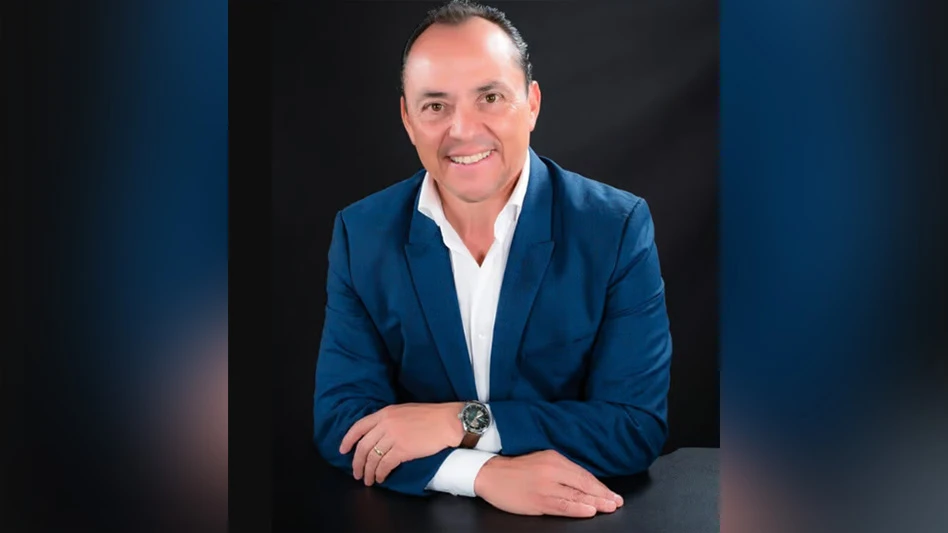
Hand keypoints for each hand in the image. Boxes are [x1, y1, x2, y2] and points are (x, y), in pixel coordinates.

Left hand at [339, 402, 463, 485]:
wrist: (447, 421)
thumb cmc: (431, 416)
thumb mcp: (404, 411)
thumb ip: (389, 420)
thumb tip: (379, 434)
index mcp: (384, 413)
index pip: (358, 427)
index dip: (347, 440)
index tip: (343, 450)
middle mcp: (385, 424)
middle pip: (363, 447)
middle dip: (357, 463)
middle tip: (356, 473)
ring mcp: (393, 437)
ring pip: (372, 458)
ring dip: (368, 472)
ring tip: (368, 480)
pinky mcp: (402, 450)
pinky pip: (385, 465)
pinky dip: (380, 474)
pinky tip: (381, 478)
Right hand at [473, 450, 623, 516]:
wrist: (489, 473)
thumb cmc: (514, 469)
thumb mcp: (541, 461)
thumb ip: (560, 470)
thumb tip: (582, 482)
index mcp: (554, 458)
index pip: (583, 474)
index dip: (599, 485)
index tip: (612, 493)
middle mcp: (552, 470)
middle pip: (583, 484)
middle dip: (602, 494)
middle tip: (617, 502)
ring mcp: (545, 486)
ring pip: (576, 495)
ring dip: (596, 502)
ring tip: (610, 507)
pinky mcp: (538, 500)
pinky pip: (563, 505)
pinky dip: (578, 508)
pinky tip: (590, 511)